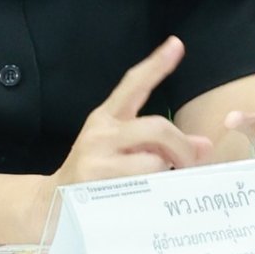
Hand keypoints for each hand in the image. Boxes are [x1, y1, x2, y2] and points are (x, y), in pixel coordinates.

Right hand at [28, 37, 214, 229]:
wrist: (51, 208)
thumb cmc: (93, 176)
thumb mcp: (119, 150)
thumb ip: (157, 143)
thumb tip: (203, 146)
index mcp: (105, 118)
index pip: (133, 85)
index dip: (156, 65)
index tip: (177, 44)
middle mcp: (100, 133)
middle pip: (157, 128)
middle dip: (182, 146)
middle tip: (189, 162)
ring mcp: (97, 160)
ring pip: (154, 161)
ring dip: (165, 174)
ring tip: (159, 184)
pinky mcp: (97, 187)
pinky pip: (143, 188)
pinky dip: (154, 193)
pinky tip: (148, 200)